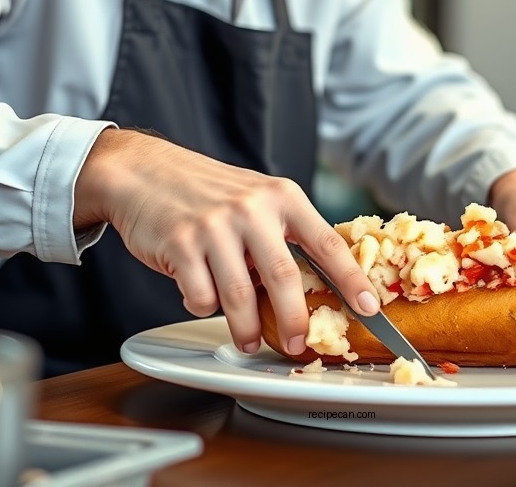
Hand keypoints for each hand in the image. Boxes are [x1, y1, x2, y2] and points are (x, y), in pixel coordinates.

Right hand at [74, 128, 379, 353]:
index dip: (351, 280)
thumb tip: (316, 284)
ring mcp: (215, 226)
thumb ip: (282, 232)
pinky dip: (203, 305)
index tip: (370, 308)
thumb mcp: (255, 197)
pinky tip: (199, 290)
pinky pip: (201, 296)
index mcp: (281, 196)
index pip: (327, 242)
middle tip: (297, 345)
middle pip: (285, 278)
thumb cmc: (206, 190)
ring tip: (247, 340)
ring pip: (241, 297)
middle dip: (295, 321)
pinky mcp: (181, 244)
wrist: (145, 171)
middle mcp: (252, 208)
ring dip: (246, 329)